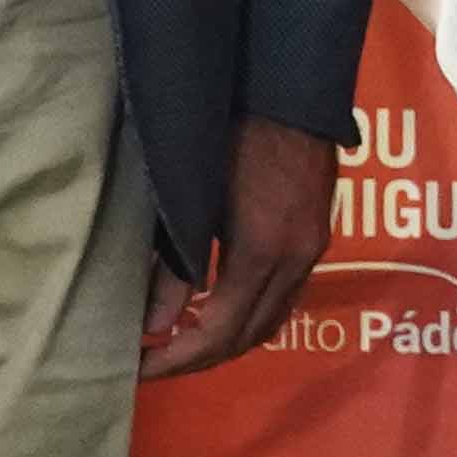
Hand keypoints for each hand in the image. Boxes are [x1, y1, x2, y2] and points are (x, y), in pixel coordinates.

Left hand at [140, 114, 341, 379]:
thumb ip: (174, 266)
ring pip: (273, 321)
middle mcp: (296, 260)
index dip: (176, 358)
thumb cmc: (230, 133)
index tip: (139, 366)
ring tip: (184, 341)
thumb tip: (153, 327)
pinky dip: (253, 314)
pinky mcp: (317, 236)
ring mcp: (313, 250)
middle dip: (200, 358)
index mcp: (261, 252)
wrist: (289, 89)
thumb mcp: (192, 199)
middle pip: (249, 336)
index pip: (218, 333)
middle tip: (155, 362)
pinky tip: (222, 307)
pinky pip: (287, 297)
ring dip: (230, 340)